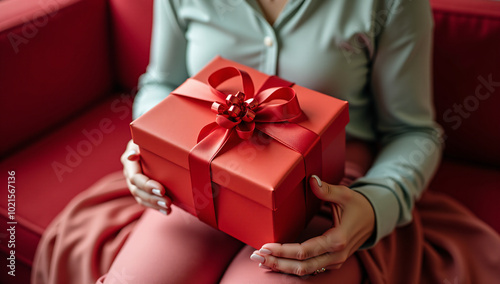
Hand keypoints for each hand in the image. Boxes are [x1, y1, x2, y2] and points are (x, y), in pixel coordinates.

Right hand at [121, 139, 171, 214]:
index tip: (161, 190)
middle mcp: (129, 173)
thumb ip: (139, 145)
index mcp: (129, 161)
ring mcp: (134, 183)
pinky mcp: (142, 189)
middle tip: (168, 202)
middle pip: (137, 191)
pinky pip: (146, 201)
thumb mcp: (145, 137)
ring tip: (168, 207)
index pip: (135, 177)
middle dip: (153, 197)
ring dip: (155, 204)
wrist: (151, 140)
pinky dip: (156, 207)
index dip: (147, 185)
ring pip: (141, 198)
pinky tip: (167, 212)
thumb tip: (132, 155)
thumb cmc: (150, 136)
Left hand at [250, 175, 374, 275]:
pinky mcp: (330, 263)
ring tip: (261, 261)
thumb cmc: (358, 206)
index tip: (266, 246)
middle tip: (256, 256)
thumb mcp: (345, 195)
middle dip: (277, 263)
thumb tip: (312, 180)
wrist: (374, 220)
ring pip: (304, 271)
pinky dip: (291, 267)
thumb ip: (327, 189)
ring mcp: (333, 261)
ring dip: (281, 267)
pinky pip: (309, 269)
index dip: (283, 251)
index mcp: (337, 240)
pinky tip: (276, 262)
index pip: (305, 251)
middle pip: (301, 267)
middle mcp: (335, 255)